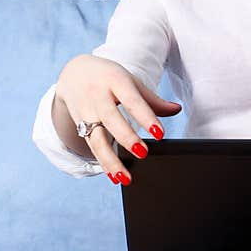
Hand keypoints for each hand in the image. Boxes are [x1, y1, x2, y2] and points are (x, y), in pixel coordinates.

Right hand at [55, 54, 181, 185]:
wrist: (74, 72)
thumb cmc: (109, 77)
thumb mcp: (130, 81)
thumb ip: (152, 99)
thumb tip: (176, 110)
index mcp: (115, 81)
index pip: (132, 100)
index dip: (146, 117)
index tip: (160, 134)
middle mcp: (98, 96)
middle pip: (111, 119)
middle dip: (126, 137)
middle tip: (143, 154)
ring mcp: (86, 111)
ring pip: (97, 138)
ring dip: (111, 160)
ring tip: (126, 178)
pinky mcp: (79, 125)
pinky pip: (91, 146)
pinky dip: (103, 163)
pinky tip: (114, 176)